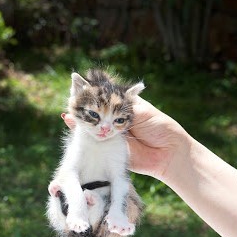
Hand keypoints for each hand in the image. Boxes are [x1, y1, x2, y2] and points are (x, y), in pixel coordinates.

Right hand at [61, 97, 189, 179]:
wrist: (168, 152)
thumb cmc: (159, 127)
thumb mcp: (140, 110)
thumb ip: (120, 104)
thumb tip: (102, 95)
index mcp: (122, 107)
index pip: (104, 97)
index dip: (93, 92)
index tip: (80, 83)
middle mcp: (113, 119)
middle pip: (95, 110)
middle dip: (83, 104)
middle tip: (72, 97)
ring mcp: (109, 134)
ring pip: (90, 124)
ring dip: (79, 117)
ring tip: (69, 109)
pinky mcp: (107, 148)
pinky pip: (91, 140)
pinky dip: (80, 131)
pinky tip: (71, 122)